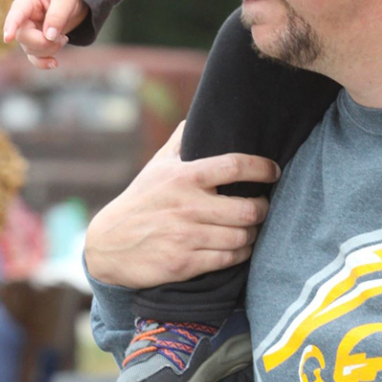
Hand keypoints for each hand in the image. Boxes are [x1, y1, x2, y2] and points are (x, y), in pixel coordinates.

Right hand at [3, 0, 88, 67]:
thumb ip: (57, 16)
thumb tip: (49, 37)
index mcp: (27, 0)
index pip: (16, 13)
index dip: (11, 26)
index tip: (8, 38)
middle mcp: (23, 17)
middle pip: (24, 37)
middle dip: (44, 43)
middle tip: (63, 38)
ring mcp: (28, 31)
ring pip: (31, 49)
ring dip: (50, 49)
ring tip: (64, 38)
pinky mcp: (36, 42)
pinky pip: (34, 57)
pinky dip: (43, 62)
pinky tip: (54, 63)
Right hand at [85, 122, 279, 286]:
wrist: (108, 245)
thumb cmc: (139, 201)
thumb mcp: (155, 168)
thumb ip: (178, 143)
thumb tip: (193, 118)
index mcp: (184, 177)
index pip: (234, 166)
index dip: (261, 167)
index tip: (273, 170)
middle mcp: (187, 205)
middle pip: (247, 209)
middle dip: (263, 209)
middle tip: (263, 207)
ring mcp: (187, 236)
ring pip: (241, 237)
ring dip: (253, 234)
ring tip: (251, 228)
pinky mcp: (185, 263)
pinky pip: (228, 258)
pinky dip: (240, 253)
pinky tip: (239, 247)